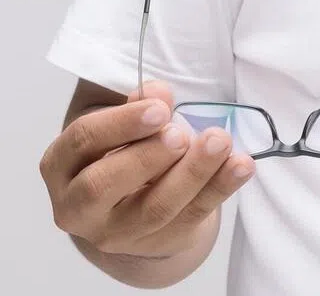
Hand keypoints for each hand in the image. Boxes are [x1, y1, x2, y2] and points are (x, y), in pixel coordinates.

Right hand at [39, 79, 253, 259]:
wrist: (135, 198)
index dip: (121, 123)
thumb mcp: (121, 120)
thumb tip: (157, 92)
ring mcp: (116, 232)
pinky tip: (242, 164)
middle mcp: (78, 206)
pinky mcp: (157, 241)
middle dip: (146, 158)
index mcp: (63, 165)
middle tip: (181, 134)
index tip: (160, 109)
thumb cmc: (123, 145)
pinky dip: (220, 188)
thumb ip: (137, 104)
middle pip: (103, 186)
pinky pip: (191, 216)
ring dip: (192, 173)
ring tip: (220, 142)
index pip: (82, 141)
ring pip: (153, 208)